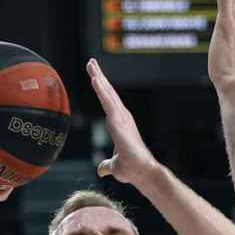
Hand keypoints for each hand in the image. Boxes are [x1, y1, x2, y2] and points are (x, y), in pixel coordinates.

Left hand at [86, 59, 160, 185]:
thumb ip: (107, 165)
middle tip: (91, 62)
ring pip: (107, 94)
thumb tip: (101, 169)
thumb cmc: (132, 169)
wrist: (143, 173)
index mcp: (120, 124)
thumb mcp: (114, 166)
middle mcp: (122, 118)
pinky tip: (95, 80)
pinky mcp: (119, 123)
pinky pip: (108, 103)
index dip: (101, 89)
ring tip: (91, 64)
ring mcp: (121, 119)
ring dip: (99, 78)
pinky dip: (101, 90)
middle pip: (108, 93)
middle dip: (99, 76)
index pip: (108, 103)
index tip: (95, 76)